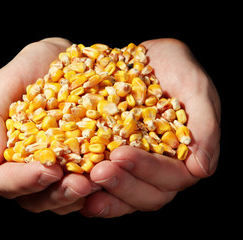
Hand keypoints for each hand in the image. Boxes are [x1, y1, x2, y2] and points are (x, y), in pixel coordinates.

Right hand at [0, 38, 95, 213]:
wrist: (63, 57)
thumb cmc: (30, 69)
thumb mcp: (4, 85)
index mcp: (5, 152)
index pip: (3, 181)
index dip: (23, 181)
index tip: (49, 170)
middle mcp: (29, 165)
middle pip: (34, 198)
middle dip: (57, 194)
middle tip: (81, 185)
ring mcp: (56, 166)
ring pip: (60, 198)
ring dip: (78, 196)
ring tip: (98, 182)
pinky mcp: (81, 161)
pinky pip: (85, 183)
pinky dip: (97, 186)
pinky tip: (111, 175)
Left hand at [80, 39, 220, 216]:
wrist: (147, 57)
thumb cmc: (176, 68)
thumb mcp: (195, 88)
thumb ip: (205, 126)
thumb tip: (202, 169)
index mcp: (182, 156)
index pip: (171, 176)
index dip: (147, 169)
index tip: (121, 155)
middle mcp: (159, 167)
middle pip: (147, 194)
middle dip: (122, 185)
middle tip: (98, 172)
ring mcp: (134, 164)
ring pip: (124, 193)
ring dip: (103, 193)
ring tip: (81, 185)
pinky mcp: (111, 156)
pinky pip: (102, 179)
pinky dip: (88, 187)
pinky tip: (71, 183)